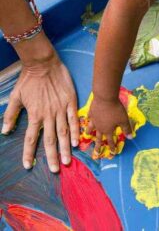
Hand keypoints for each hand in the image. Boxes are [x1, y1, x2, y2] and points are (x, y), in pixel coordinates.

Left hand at [1, 52, 78, 172]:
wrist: (43, 64)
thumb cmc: (29, 80)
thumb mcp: (16, 96)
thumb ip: (11, 115)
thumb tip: (5, 131)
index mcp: (34, 115)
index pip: (30, 138)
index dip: (28, 153)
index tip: (28, 166)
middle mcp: (48, 115)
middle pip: (49, 139)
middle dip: (52, 156)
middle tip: (56, 170)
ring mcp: (61, 109)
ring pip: (63, 132)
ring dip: (65, 148)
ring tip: (68, 161)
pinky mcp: (71, 103)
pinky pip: (74, 120)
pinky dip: (76, 131)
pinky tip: (77, 142)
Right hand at [87, 97, 131, 156]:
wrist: (105, 98)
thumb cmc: (116, 110)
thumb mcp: (124, 120)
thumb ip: (126, 129)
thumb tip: (130, 138)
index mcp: (108, 130)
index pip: (110, 141)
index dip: (112, 147)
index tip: (112, 153)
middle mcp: (99, 127)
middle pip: (99, 138)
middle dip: (98, 146)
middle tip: (95, 153)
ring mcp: (94, 120)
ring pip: (91, 128)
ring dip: (89, 132)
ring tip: (88, 135)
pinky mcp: (91, 112)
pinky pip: (89, 117)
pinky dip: (89, 119)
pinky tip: (88, 119)